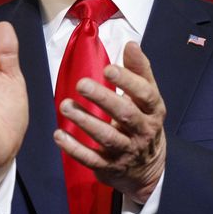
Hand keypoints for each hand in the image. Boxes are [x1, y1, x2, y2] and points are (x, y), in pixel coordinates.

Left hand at [53, 41, 165, 203]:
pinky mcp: (110, 167)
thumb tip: (131, 44)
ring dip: (85, 122)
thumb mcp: (148, 98)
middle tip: (81, 84)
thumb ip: (139, 71)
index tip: (108, 68)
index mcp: (153, 111)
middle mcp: (142, 131)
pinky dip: (74, 149)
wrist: (148, 169)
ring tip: (65, 105)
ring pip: (107, 137)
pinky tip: (59, 135)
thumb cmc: (144, 122)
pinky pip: (91, 159)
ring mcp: (126, 151)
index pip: (144, 94)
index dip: (127, 81)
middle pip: (125, 114)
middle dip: (103, 99)